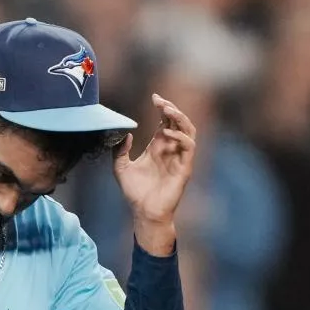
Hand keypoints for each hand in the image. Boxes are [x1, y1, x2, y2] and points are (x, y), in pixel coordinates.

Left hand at [113, 93, 196, 253]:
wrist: (144, 212)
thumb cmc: (135, 193)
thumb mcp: (120, 168)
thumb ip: (120, 151)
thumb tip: (126, 134)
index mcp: (158, 147)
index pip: (166, 121)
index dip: (163, 107)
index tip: (154, 97)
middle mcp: (171, 149)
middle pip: (178, 121)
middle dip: (171, 108)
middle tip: (159, 101)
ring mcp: (179, 158)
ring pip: (188, 130)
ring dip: (180, 118)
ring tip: (167, 111)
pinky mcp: (184, 168)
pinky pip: (189, 147)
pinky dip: (181, 137)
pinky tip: (167, 133)